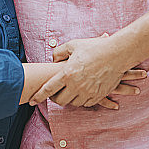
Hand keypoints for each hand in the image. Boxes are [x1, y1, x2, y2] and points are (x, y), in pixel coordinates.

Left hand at [28, 35, 145, 107]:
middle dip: (55, 98)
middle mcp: (76, 86)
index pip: (48, 89)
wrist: (117, 54)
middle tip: (56, 93)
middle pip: (59, 100)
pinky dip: (81, 99)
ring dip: (69, 98)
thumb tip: (53, 60)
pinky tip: (82, 92)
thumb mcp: (74, 45)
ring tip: (70, 90)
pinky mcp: (98, 95)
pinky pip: (85, 103)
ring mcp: (87, 92)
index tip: (31, 101)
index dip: (38, 96)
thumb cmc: (95, 48)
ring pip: (73, 103)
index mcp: (67, 73)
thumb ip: (59, 52)